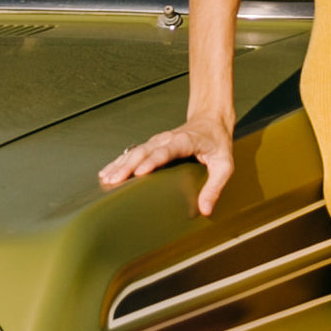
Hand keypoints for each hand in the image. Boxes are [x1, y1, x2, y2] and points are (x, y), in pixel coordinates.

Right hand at [98, 113, 234, 216]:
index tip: (140, 172)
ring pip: (135, 151)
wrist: (211, 120)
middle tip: (114, 181)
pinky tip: (107, 172)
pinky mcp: (153, 144)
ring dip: (120, 164)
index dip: (153, 161)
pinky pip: (133, 152)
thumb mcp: (225, 165)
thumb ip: (215, 187)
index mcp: (185, 141)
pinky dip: (119, 162)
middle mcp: (167, 139)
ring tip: (106, 179)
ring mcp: (158, 141)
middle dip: (128, 166)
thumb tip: (205, 210)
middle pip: (144, 151)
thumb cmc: (218, 144)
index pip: (166, 151)